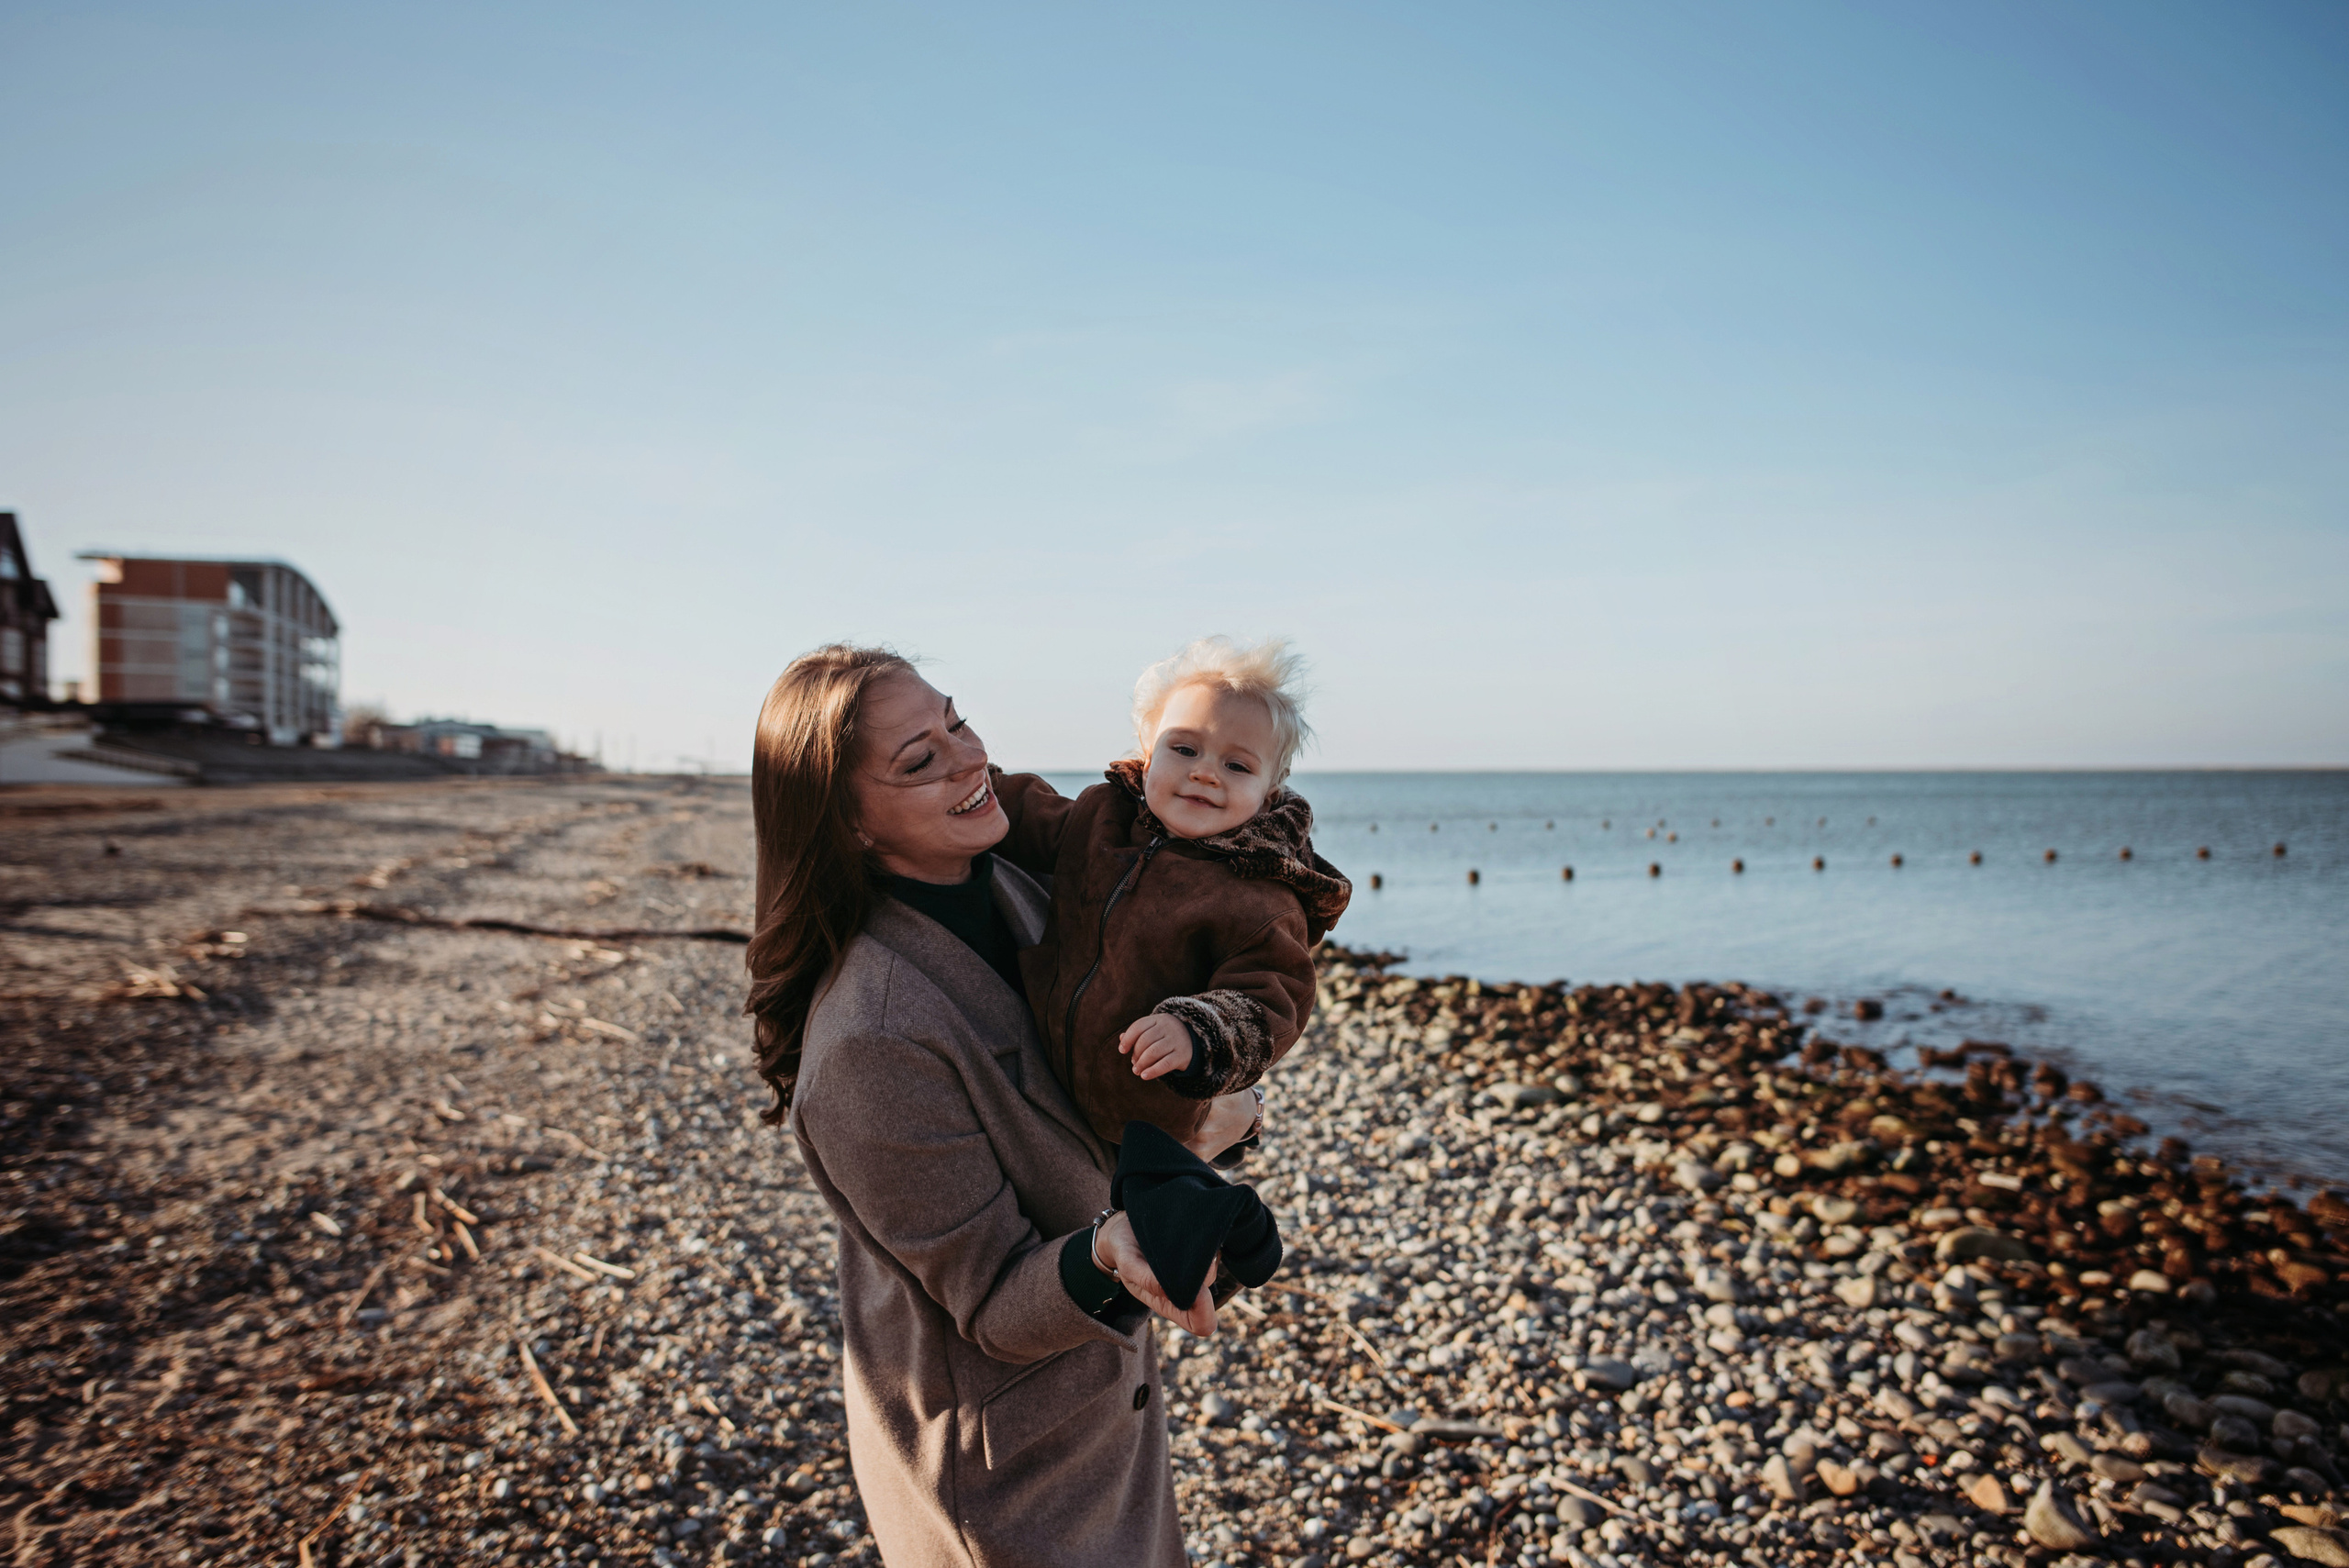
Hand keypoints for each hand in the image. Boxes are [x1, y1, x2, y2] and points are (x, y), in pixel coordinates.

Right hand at [1094, 1210, 1216, 1336]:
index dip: (1204, 1310)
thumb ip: (1146, 1280)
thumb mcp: (1128, 1266)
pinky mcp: (1198, 1255)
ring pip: (1211, 1271)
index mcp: (1168, 1304)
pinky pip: (1212, 1253)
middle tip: (1183, 1255)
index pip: (1200, 1323)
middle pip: (1210, 1295)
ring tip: (1176, 1242)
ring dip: (1200, 1257)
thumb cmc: (1125, 1252)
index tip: (1196, 1288)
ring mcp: (1193, 1274)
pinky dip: (1203, 1245)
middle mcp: (1184, 1292)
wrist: (1123, 1230)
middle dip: (1202, 1277)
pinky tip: (1184, 1236)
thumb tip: (1170, 1292)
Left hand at [1118, 1015, 1193, 1080]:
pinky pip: (1165, 1064)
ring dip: (1141, 1063)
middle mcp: (1168, 1027)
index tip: (1122, 1050)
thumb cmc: (1167, 1037)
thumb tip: (1121, 1039)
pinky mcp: (1182, 1055)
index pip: (1139, 1026)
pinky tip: (1144, 1076)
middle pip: (1145, 1040)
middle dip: (1136, 1054)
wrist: (1195, 1042)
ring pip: (1153, 1052)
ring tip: (1137, 1071)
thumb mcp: (1154, 1031)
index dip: (1128, 1039)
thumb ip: (1138, 1034)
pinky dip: (1153, 1071)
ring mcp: (1176, 1040)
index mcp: (1159, 1019)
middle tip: (1134, 1064)